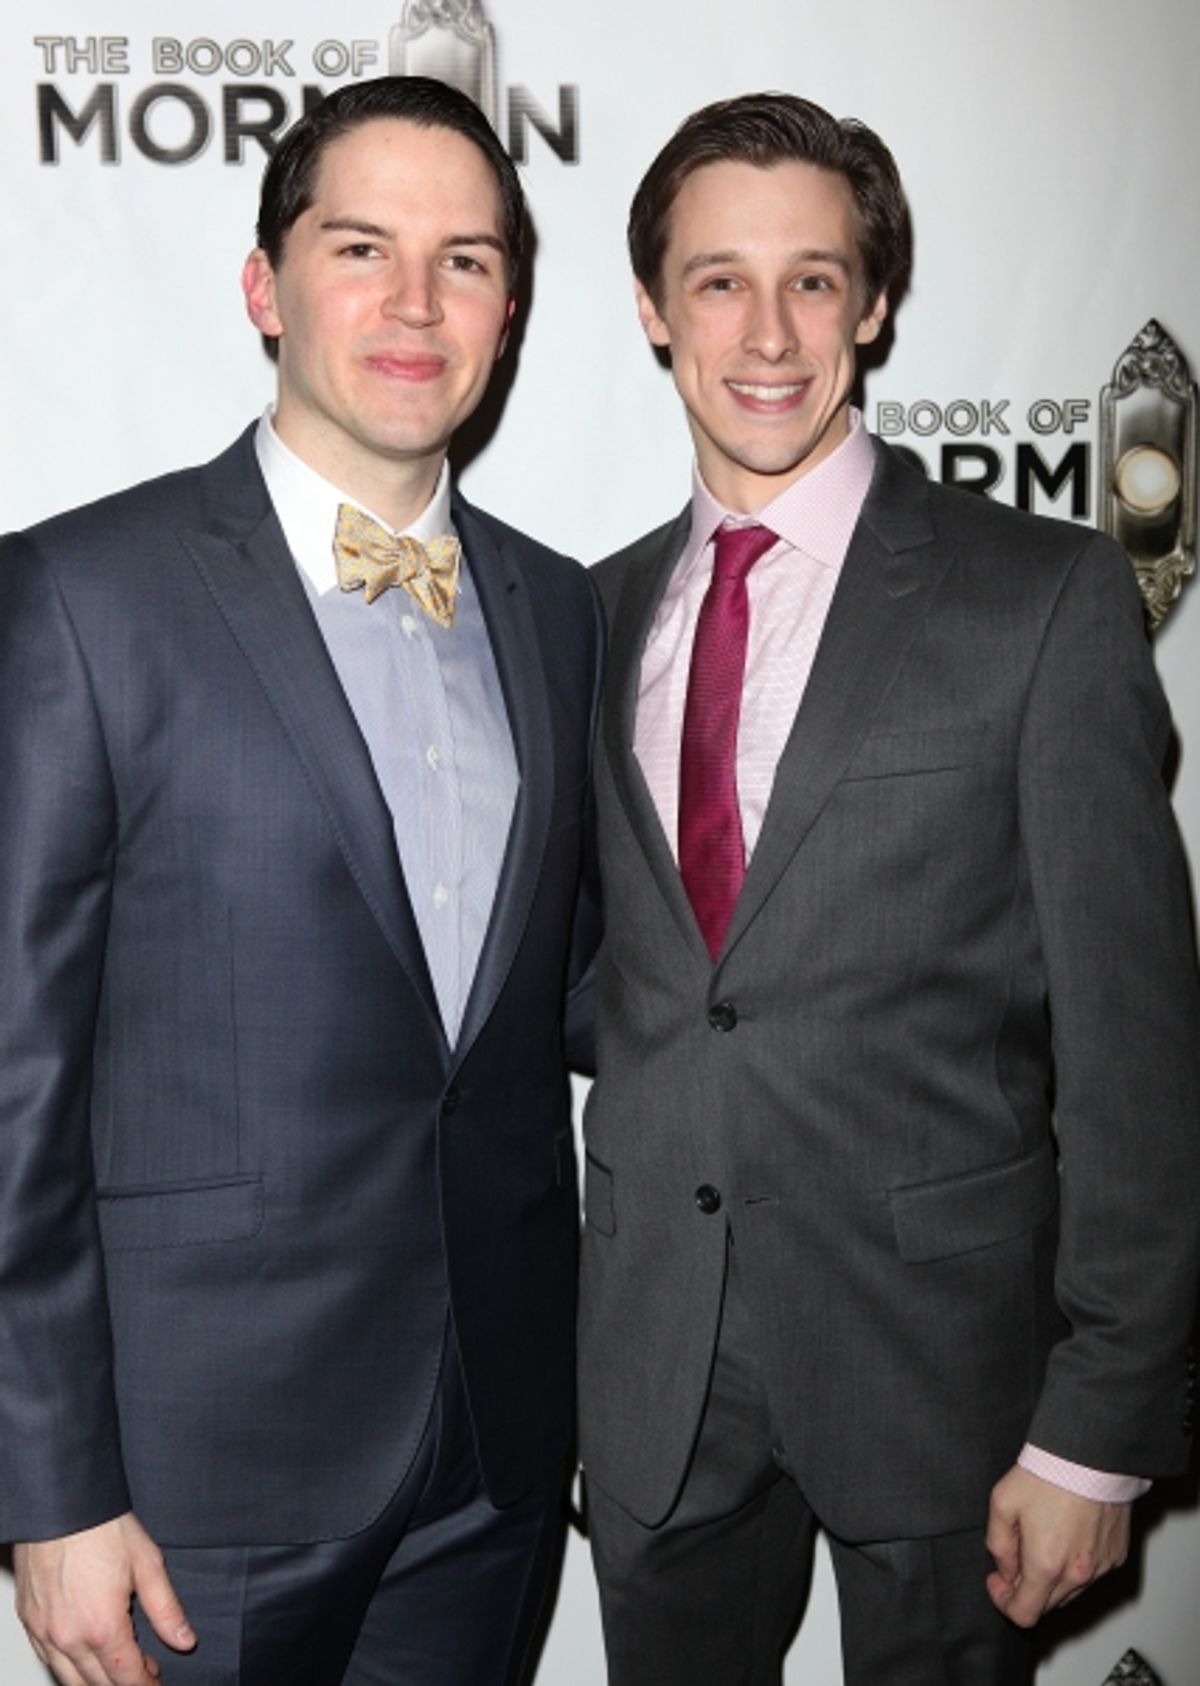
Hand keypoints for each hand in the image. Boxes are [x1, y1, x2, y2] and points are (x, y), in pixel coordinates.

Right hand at [14, 1512, 195, 1684]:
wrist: (61, 1504)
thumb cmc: (102, 1528)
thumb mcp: (148, 1565)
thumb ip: (166, 1610)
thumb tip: (184, 1640)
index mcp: (102, 1628)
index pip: (127, 1677)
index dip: (147, 1685)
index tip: (158, 1684)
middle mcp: (68, 1638)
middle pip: (98, 1684)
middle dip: (125, 1684)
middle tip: (146, 1674)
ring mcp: (44, 1632)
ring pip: (70, 1679)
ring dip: (96, 1680)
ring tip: (120, 1665)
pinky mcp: (29, 1621)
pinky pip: (48, 1659)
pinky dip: (69, 1666)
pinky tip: (86, 1654)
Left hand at [985, 1465, 1129, 1627]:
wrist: (1090, 1455)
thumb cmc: (1047, 1474)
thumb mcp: (1002, 1502)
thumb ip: (998, 1545)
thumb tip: (1005, 1570)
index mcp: (1045, 1565)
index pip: (1024, 1614)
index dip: (1004, 1602)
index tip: (997, 1580)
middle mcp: (1077, 1574)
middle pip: (1046, 1604)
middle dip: (1026, 1586)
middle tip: (1017, 1551)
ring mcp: (1101, 1568)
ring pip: (1070, 1591)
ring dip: (1052, 1577)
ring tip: (1044, 1537)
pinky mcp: (1116, 1556)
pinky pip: (1091, 1574)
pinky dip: (1076, 1564)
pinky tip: (1068, 1533)